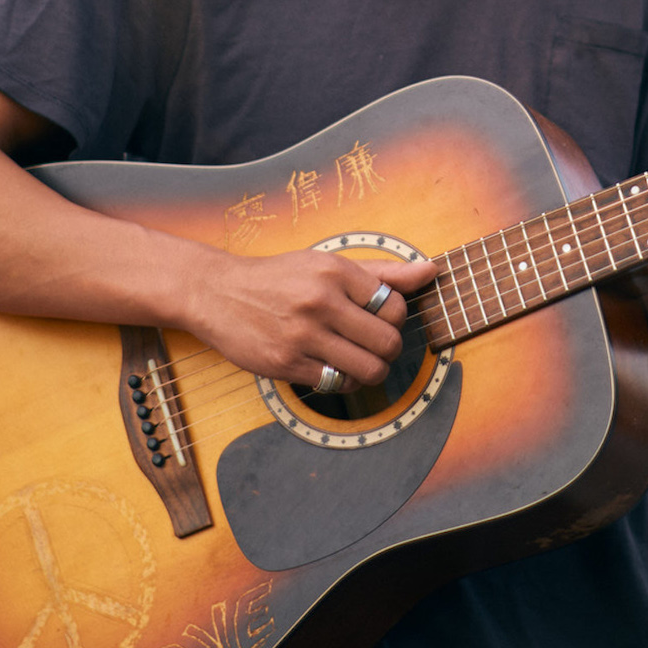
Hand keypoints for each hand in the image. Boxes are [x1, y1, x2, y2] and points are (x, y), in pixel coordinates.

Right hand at [182, 251, 437, 389]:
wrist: (218, 292)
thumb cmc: (281, 278)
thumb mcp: (327, 264)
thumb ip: (381, 271)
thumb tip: (430, 270)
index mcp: (335, 272)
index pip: (394, 306)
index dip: (394, 318)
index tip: (379, 319)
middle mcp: (320, 301)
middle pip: (388, 342)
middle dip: (389, 350)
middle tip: (376, 347)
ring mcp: (302, 335)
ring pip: (368, 369)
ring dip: (371, 371)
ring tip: (359, 361)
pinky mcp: (285, 363)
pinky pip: (336, 384)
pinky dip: (343, 381)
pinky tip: (333, 368)